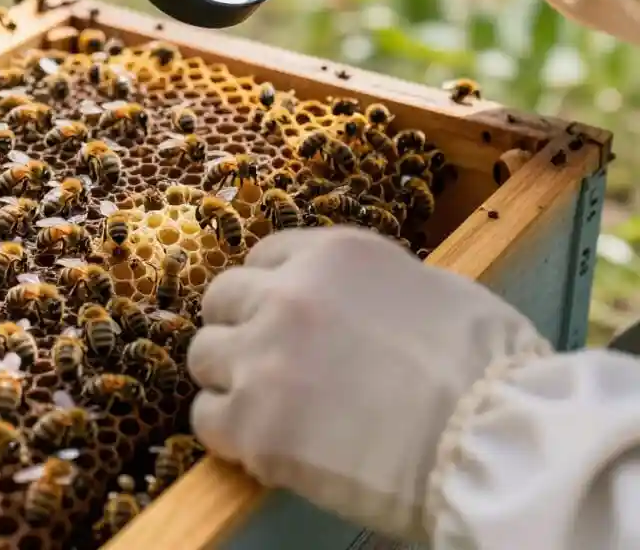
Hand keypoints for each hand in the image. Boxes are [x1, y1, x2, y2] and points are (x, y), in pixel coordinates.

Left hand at [188, 227, 550, 541]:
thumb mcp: (428, 287)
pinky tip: (267, 446)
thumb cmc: (486, 365)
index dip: (270, 291)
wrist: (496, 441)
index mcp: (331, 253)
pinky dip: (230, 434)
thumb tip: (349, 307)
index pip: (263, 258)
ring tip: (268, 408)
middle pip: (222, 299)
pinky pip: (206, 419)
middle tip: (270, 365)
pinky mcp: (253, 423)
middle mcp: (286, 292)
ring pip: (204, 356)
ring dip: (229, 379)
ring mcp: (263, 355)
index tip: (282, 320)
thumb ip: (365, 287)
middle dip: (240, 328)